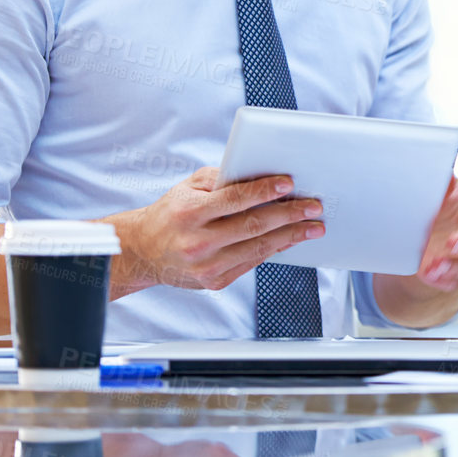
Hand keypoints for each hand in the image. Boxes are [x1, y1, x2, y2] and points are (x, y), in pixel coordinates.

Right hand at [108, 167, 324, 296]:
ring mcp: (206, 266)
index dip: (264, 190)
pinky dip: (274, 249)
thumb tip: (259, 174)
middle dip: (289, 215)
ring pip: (257, 248)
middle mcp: (197, 241)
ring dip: (290, 236)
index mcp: (189, 213)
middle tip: (313, 206)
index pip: (234, 199)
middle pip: (252, 226)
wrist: (143, 251)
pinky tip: (290, 239)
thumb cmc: (172, 213)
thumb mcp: (189, 187)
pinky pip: (252, 262)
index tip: (289, 183)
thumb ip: (222, 178)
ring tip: (312, 226)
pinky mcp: (214, 282)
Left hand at [414, 178, 457, 291]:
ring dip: (455, 267)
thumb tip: (434, 157)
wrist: (425, 225)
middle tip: (452, 243)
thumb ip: (442, 177)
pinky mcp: (454, 273)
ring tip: (436, 265)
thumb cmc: (440, 201)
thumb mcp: (441, 186)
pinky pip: (455, 281)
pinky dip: (444, 280)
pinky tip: (431, 275)